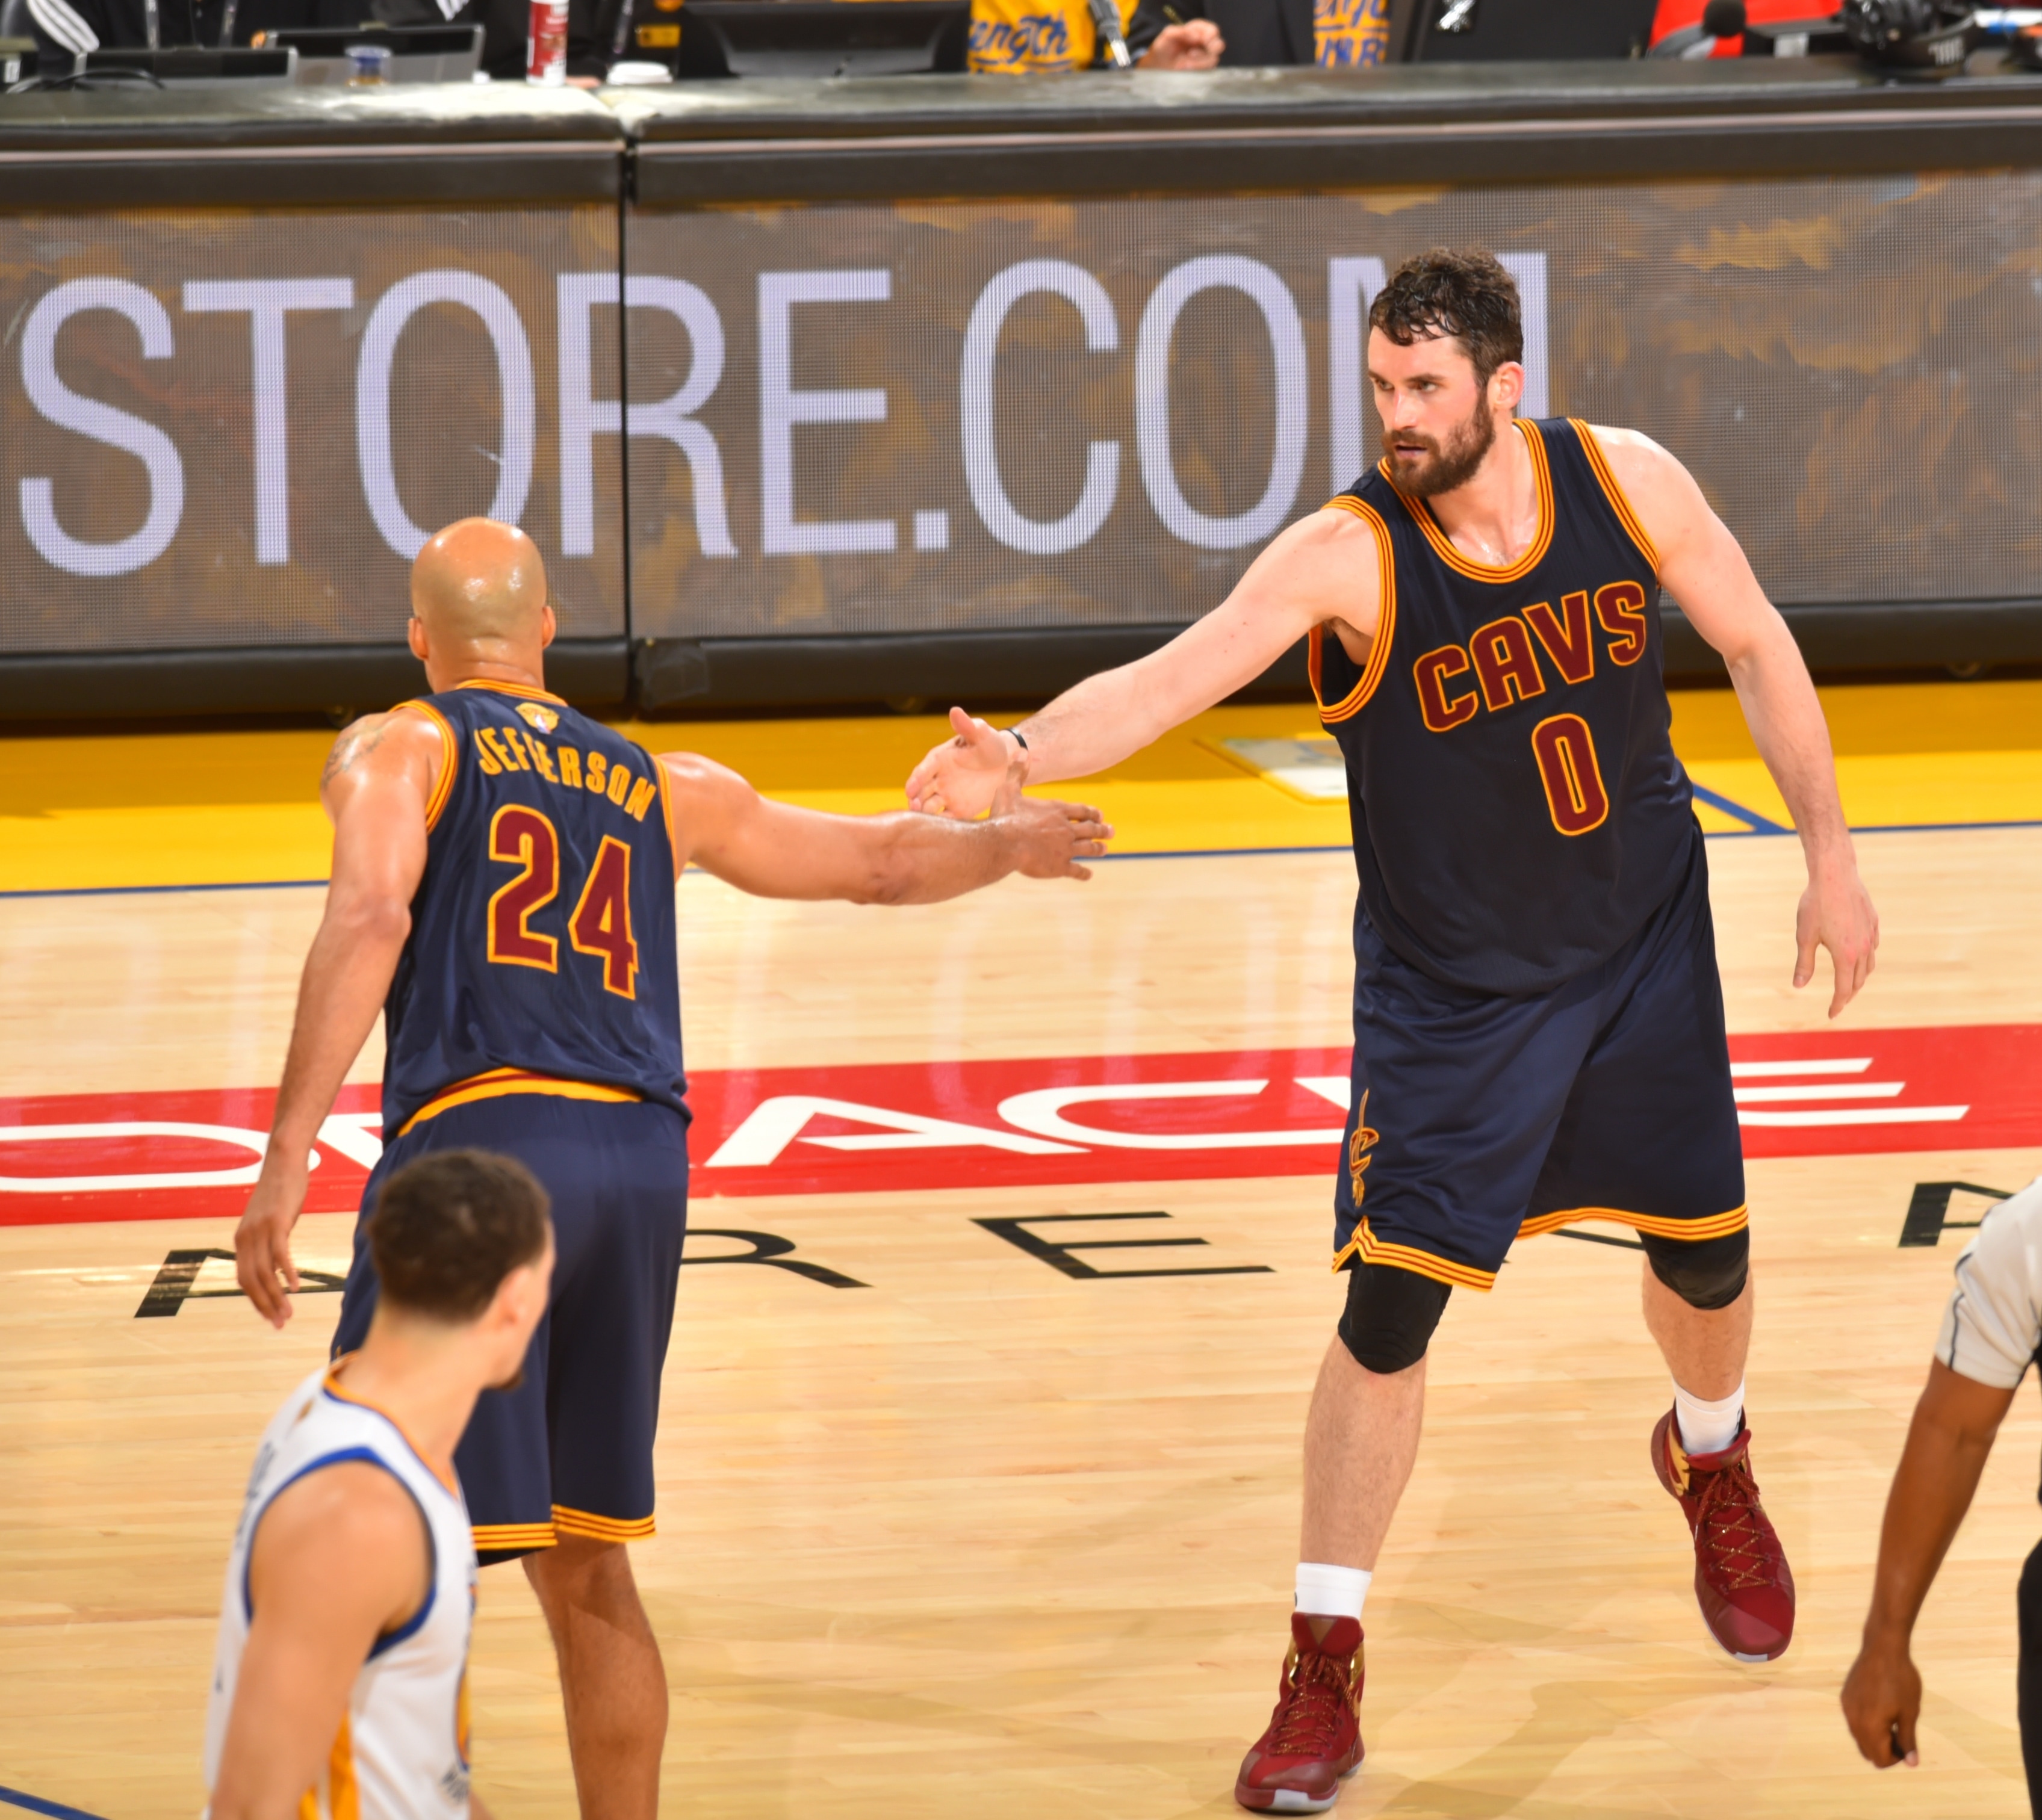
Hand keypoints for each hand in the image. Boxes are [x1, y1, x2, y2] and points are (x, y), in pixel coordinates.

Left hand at [235, 1156, 308, 1329]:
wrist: (283, 1161)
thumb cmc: (280, 1190)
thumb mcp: (269, 1219)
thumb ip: (268, 1240)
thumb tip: (276, 1263)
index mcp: (242, 1240)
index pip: (245, 1280)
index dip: (256, 1301)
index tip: (270, 1317)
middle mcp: (246, 1238)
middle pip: (251, 1281)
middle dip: (265, 1305)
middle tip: (280, 1324)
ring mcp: (260, 1230)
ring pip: (265, 1272)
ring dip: (277, 1296)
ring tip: (288, 1313)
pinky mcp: (277, 1221)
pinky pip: (280, 1253)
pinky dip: (287, 1272)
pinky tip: (297, 1286)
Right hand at [906, 707, 1014, 820]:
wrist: (1007, 764)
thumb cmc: (990, 745)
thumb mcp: (981, 734)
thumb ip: (968, 726)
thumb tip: (955, 710)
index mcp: (940, 759)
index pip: (924, 770)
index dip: (916, 779)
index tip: (910, 789)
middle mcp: (938, 778)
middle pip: (922, 791)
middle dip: (916, 799)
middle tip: (913, 808)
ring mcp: (946, 795)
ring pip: (929, 806)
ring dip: (924, 813)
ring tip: (921, 821)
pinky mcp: (957, 809)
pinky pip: (946, 818)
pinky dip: (941, 824)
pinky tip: (939, 832)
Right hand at [989, 759, 1111, 879]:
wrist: (1004, 843)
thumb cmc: (1005, 817)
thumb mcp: (1010, 789)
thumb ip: (1018, 772)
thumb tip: (1022, 751)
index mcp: (1057, 810)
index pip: (1081, 811)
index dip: (1091, 813)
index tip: (1099, 815)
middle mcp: (1066, 829)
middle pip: (1090, 829)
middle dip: (1102, 829)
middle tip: (1111, 831)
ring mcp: (1065, 848)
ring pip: (1088, 848)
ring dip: (1098, 848)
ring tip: (1104, 849)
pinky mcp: (1059, 867)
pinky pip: (1076, 870)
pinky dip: (1083, 873)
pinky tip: (1089, 875)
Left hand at [1139, 18, 1221, 66]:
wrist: (1156, 67)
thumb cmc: (1162, 48)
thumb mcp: (1168, 35)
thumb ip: (1181, 31)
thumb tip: (1196, 36)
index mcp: (1198, 31)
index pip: (1212, 31)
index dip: (1211, 35)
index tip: (1203, 40)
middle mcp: (1203, 45)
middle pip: (1219, 45)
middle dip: (1211, 49)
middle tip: (1192, 53)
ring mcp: (1203, 59)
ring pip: (1212, 60)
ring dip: (1198, 62)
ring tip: (1183, 63)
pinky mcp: (1201, 71)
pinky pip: (1206, 72)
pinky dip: (1195, 71)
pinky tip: (1183, 69)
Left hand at [1795, 852, 1878, 1018]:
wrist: (1835, 876)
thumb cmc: (1816, 905)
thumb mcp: (1804, 936)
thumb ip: (1804, 963)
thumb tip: (1798, 986)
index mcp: (1846, 955)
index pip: (1844, 989)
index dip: (1838, 1004)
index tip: (1831, 1014)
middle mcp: (1863, 948)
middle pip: (1859, 980)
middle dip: (1849, 995)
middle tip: (1839, 1003)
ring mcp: (1871, 935)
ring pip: (1869, 965)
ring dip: (1859, 978)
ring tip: (1849, 984)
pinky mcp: (1873, 923)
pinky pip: (1872, 948)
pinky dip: (1866, 958)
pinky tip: (1858, 957)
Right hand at [1841, 1633, 1920, 1768]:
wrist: (1882, 1648)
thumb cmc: (1901, 1680)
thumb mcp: (1910, 1713)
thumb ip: (1908, 1740)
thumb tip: (1911, 1764)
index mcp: (1869, 1726)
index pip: (1880, 1760)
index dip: (1897, 1758)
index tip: (1907, 1741)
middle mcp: (1853, 1720)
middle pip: (1867, 1752)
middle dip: (1885, 1750)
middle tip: (1901, 1732)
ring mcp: (1847, 1707)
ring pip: (1859, 1737)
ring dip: (1875, 1737)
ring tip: (1892, 1718)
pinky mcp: (1845, 1697)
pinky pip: (1854, 1720)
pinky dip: (1866, 1722)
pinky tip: (1880, 1705)